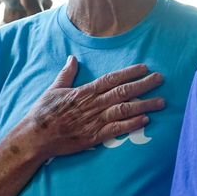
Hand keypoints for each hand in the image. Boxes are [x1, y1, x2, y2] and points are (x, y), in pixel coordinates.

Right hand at [24, 57, 165, 157]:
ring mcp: (94, 121)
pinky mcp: (94, 137)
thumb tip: (72, 58)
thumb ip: (67, 74)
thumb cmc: (43, 113)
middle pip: (123, 92)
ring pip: (124, 110)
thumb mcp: (54, 89)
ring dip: (144, 105)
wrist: (35, 137)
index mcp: (84, 92)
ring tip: (161, 101)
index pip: (111, 79)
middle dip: (143, 85)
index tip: (144, 68)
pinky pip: (117, 130)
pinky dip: (132, 124)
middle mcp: (93, 104)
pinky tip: (145, 120)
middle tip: (161, 79)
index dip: (129, 73)